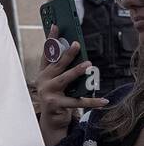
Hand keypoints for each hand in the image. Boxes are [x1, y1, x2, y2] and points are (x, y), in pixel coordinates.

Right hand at [35, 24, 107, 145]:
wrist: (51, 120)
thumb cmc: (57, 97)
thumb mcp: (59, 81)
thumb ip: (65, 70)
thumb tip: (80, 55)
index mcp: (43, 73)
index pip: (47, 54)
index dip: (50, 40)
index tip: (55, 26)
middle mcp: (43, 81)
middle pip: (56, 65)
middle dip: (66, 54)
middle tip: (77, 44)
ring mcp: (47, 92)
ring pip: (64, 79)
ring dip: (76, 71)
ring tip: (87, 64)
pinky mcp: (55, 104)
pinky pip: (76, 101)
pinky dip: (91, 101)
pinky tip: (103, 100)